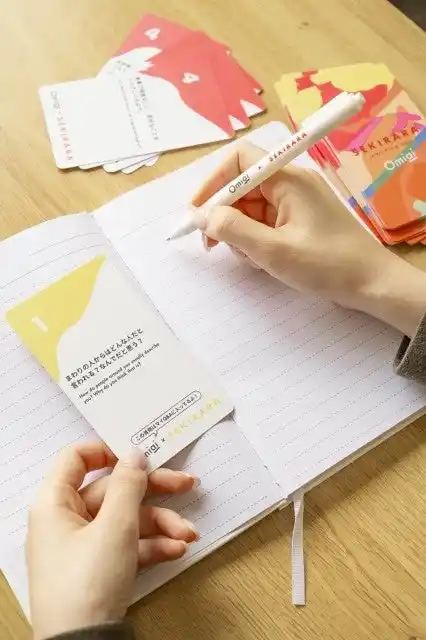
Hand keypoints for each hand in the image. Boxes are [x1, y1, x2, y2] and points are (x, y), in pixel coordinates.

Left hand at [27, 442, 198, 639]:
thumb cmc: (88, 584)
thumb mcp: (115, 527)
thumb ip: (129, 486)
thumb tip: (134, 454)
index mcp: (55, 503)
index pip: (76, 459)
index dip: (108, 451)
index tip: (140, 453)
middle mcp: (66, 520)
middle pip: (113, 490)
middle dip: (154, 492)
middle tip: (186, 484)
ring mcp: (82, 545)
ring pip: (126, 519)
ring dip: (160, 524)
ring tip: (188, 534)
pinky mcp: (98, 567)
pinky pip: (126, 544)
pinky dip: (151, 545)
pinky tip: (176, 550)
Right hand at [193, 141, 425, 336]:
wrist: (372, 284)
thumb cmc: (326, 265)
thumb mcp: (273, 251)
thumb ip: (233, 230)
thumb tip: (202, 216)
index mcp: (287, 179)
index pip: (239, 160)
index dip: (212, 182)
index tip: (196, 212)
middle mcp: (291, 184)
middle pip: (242, 187)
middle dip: (224, 215)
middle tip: (212, 246)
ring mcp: (296, 203)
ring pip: (251, 209)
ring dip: (241, 234)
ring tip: (254, 259)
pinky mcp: (299, 221)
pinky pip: (265, 223)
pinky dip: (256, 241)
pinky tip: (265, 261)